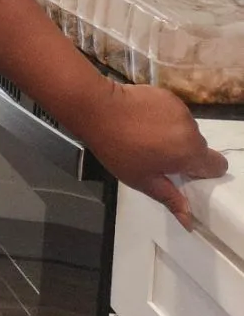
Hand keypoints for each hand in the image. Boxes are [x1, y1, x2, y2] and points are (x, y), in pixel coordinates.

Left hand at [78, 82, 228, 228]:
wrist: (97, 108)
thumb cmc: (118, 149)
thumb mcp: (142, 180)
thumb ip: (170, 198)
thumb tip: (189, 220)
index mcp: (190, 152)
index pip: (217, 166)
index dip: (202, 172)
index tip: (182, 173)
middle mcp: (191, 129)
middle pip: (199, 147)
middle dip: (183, 153)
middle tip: (156, 156)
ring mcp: (179, 108)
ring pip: (185, 129)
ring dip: (173, 135)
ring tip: (145, 136)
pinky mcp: (166, 95)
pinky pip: (173, 112)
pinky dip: (163, 118)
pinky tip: (141, 119)